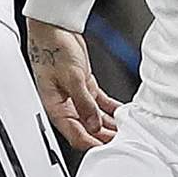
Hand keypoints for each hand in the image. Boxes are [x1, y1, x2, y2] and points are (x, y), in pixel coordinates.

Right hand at [25, 19, 120, 150]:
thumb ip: (84, 103)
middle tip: (122, 139)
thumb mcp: (73, 77)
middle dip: (103, 136)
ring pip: (93, 116)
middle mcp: (64, 104)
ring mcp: (74, 95)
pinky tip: (120, 112)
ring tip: (124, 128)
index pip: (75, 134)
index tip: (108, 146)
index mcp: (55, 107)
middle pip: (86, 128)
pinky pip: (98, 102)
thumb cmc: (53, 49)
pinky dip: (109, 108)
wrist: (54, 29)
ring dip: (108, 123)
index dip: (92, 143)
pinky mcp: (83, 85)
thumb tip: (94, 124)